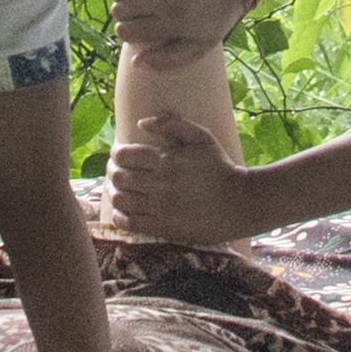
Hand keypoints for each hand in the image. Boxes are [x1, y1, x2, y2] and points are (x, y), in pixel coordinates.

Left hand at [105, 118, 254, 247]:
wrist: (238, 203)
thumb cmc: (219, 166)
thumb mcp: (201, 137)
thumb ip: (172, 124)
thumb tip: (141, 123)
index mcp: (167, 160)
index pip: (124, 156)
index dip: (116, 153)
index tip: (118, 153)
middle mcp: (160, 184)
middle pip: (119, 178)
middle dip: (112, 171)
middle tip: (115, 170)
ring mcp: (160, 208)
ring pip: (121, 201)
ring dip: (113, 192)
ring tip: (117, 189)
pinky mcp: (163, 228)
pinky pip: (130, 223)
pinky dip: (120, 216)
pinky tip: (123, 210)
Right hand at [107, 0, 253, 53]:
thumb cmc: (215, 14)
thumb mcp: (199, 44)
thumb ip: (167, 60)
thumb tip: (134, 62)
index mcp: (174, 22)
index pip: (126, 31)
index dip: (124, 33)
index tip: (132, 30)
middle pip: (119, 10)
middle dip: (122, 14)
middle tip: (133, 13)